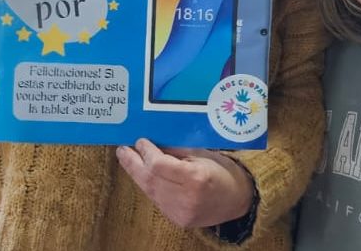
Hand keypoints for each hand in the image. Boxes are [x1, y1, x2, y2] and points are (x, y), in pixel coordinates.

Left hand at [116, 139, 253, 228]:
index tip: (140, 140)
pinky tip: (144, 175)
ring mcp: (181, 213)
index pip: (159, 165)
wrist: (238, 200)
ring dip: (138, 175)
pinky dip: (149, 186)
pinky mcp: (178, 220)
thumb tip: (154, 142)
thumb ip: (177, 150)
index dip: (146, 152)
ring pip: (151, 192)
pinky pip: (157, 200)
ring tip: (128, 160)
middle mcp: (186, 198)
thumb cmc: (223, 170)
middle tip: (122, 150)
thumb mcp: (203, 153)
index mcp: (195, 178)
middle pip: (150, 180)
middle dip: (133, 164)